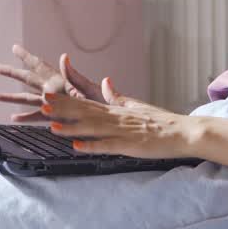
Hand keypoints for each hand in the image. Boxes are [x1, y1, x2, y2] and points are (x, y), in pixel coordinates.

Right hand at [0, 44, 103, 122]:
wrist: (111, 124)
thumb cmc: (104, 104)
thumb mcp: (88, 87)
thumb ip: (73, 75)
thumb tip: (63, 57)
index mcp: (61, 82)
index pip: (39, 66)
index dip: (26, 57)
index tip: (14, 47)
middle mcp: (55, 92)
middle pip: (28, 80)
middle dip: (13, 74)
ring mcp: (54, 105)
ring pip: (28, 99)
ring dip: (12, 98)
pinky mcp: (57, 119)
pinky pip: (37, 118)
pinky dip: (25, 117)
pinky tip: (14, 117)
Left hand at [38, 79, 196, 159]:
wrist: (185, 131)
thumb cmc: (162, 122)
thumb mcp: (137, 106)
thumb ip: (118, 97)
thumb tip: (106, 81)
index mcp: (116, 110)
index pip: (86, 103)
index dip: (65, 100)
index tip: (48, 95)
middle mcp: (116, 118)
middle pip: (85, 113)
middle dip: (62, 109)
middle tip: (42, 103)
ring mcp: (123, 131)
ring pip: (92, 129)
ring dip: (71, 127)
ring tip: (52, 125)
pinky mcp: (131, 145)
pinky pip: (108, 146)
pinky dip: (92, 146)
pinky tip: (78, 146)